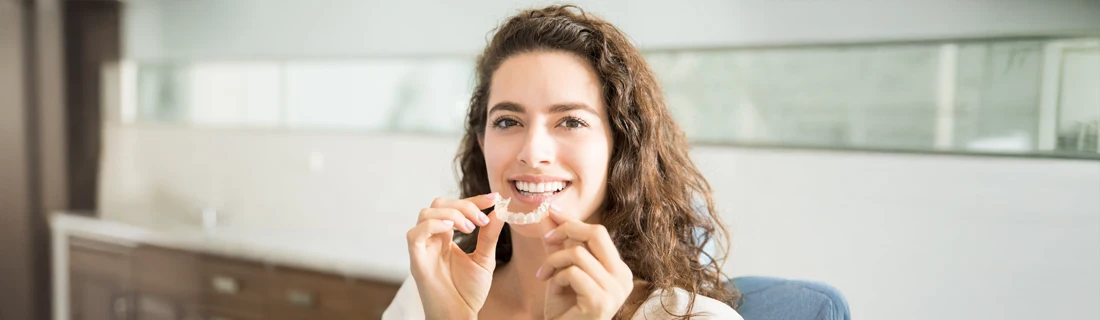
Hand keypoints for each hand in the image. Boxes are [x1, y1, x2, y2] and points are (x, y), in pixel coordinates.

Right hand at [405, 193, 505, 318]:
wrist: (459, 316)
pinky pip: (415, 233)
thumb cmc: (468, 292)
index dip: (473, 200)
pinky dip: (434, 225)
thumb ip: (489, 236)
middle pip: (438, 205)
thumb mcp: (484, 259)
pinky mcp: (416, 260)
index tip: (494, 198)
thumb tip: (498, 211)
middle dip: (463, 205)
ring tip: (470, 228)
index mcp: (446, 238)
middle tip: (481, 220)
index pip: (454, 208)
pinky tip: (452, 230)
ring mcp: (423, 249)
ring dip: (451, 214)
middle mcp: (432, 240)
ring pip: (426, 213)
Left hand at [539, 207, 633, 319]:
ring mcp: (615, 290)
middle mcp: (623, 278)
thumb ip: (561, 246)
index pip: (599, 233)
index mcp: (619, 270)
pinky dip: (556, 276)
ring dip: (553, 261)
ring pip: (578, 253)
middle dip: (567, 229)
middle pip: (597, 233)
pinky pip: (572, 272)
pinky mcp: (600, 301)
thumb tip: (552, 214)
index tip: (551, 212)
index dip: (573, 221)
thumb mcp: (562, 271)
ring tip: (544, 275)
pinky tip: (551, 288)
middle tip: (547, 237)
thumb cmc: (564, 310)